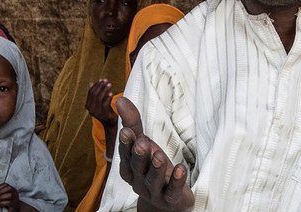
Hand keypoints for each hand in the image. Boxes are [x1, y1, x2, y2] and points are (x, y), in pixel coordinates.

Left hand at [0, 183, 19, 210]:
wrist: (15, 208)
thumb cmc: (7, 201)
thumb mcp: (4, 195)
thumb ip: (0, 193)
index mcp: (12, 189)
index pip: (5, 185)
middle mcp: (15, 192)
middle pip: (9, 188)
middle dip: (0, 191)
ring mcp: (15, 198)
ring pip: (10, 195)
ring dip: (1, 197)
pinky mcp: (14, 204)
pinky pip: (9, 202)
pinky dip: (2, 203)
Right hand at [86, 79, 117, 125]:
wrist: (110, 122)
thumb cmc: (105, 110)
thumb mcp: (99, 101)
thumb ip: (95, 93)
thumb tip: (90, 82)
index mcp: (88, 105)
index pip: (90, 92)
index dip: (96, 85)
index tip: (102, 79)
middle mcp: (90, 109)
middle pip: (94, 94)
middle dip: (100, 86)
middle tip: (106, 80)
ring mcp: (96, 112)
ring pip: (99, 98)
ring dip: (105, 90)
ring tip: (110, 84)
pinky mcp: (103, 114)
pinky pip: (105, 104)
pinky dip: (108, 98)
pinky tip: (111, 93)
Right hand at [116, 97, 193, 211]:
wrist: (166, 201)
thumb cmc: (152, 167)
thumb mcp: (143, 143)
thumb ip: (133, 124)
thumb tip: (119, 99)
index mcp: (130, 166)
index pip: (125, 154)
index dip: (126, 144)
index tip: (127, 131)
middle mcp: (138, 180)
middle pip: (137, 167)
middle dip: (139, 155)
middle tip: (142, 143)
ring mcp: (154, 191)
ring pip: (152, 180)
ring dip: (156, 168)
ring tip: (159, 156)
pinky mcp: (170, 199)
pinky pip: (172, 191)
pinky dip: (176, 181)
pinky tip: (180, 169)